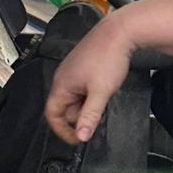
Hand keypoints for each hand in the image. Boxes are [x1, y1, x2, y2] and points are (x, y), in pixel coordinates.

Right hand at [44, 11, 136, 145]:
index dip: (62, 130)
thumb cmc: (107, 56)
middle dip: (80, 116)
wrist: (120, 32)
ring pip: (76, 98)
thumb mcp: (100, 93)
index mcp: (61, 84)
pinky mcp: (83, 67)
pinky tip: (104, 89)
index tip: (77, 139)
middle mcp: (63, 77)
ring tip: (103, 98)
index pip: (52, 114)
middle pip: (66, 108)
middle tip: (97, 116)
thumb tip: (81, 136)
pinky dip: (92, 94)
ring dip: (88, 105)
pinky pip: (83, 88)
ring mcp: (73, 71)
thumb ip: (89, 116)